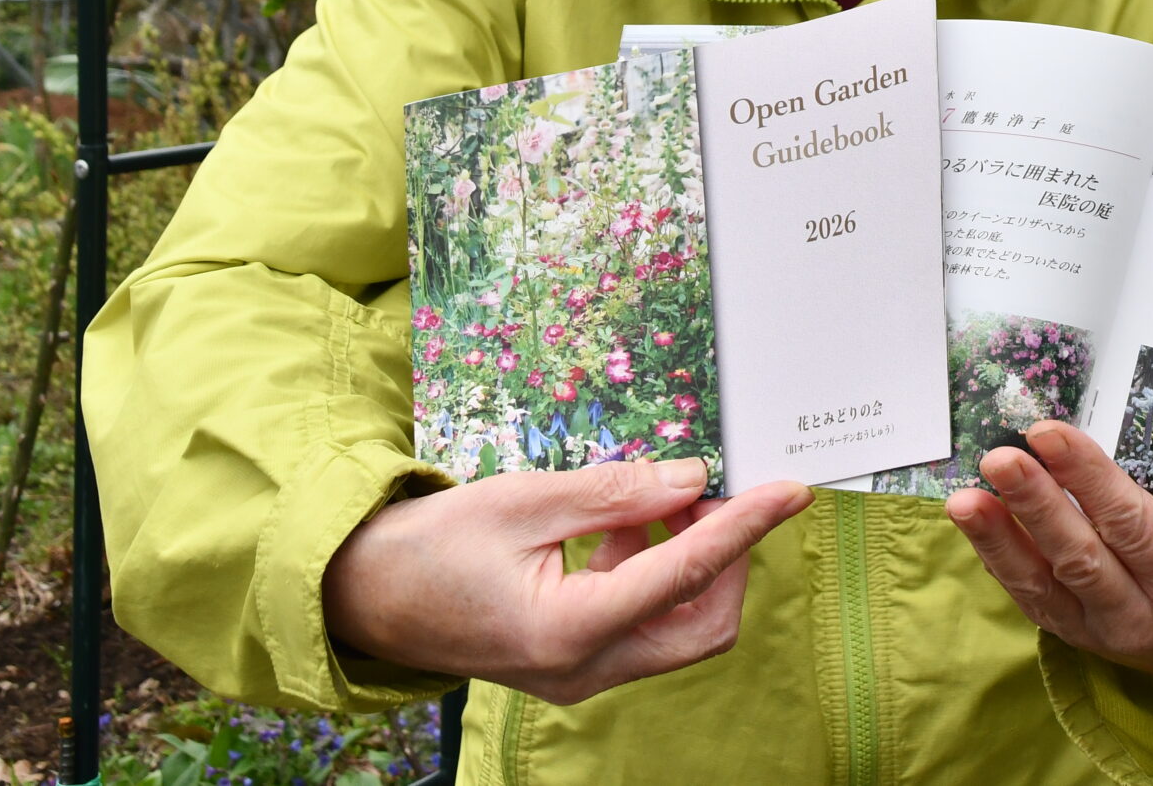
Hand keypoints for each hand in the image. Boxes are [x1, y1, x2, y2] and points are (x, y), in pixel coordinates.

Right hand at [322, 458, 812, 704]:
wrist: (364, 596)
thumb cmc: (429, 547)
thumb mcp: (523, 500)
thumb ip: (614, 492)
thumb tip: (690, 477)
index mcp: (570, 631)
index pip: (685, 576)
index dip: (745, 528)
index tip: (788, 493)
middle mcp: (584, 669)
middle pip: (702, 624)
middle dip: (724, 557)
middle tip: (708, 491)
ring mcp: (580, 675)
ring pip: (678, 629)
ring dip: (688, 561)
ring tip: (658, 497)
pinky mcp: (574, 663)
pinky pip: (644, 625)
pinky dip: (654, 572)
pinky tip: (625, 526)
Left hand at [946, 421, 1152, 678]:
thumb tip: (1090, 439)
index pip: (1131, 523)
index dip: (1087, 477)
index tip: (1048, 432)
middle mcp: (1143, 616)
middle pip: (1081, 558)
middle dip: (1035, 505)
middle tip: (999, 459)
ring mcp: (1099, 633)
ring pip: (1042, 585)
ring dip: (999, 537)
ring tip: (965, 499)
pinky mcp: (1068, 637)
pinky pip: (1026, 596)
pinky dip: (997, 556)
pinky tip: (974, 521)